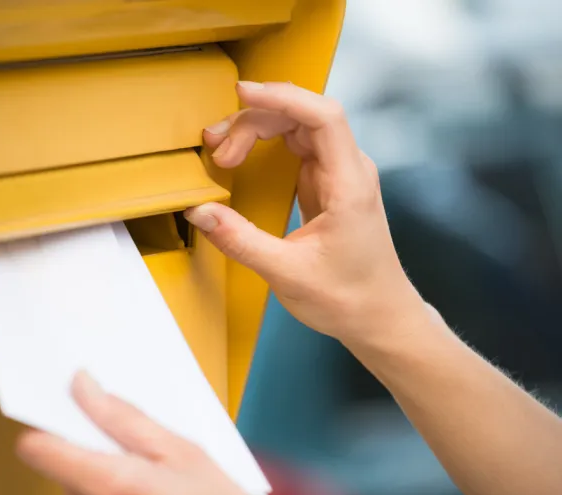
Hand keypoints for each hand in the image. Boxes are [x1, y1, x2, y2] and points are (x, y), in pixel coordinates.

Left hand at [16, 371, 282, 494]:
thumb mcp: (185, 453)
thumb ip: (125, 418)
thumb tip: (82, 386)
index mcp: (114, 487)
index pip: (38, 449)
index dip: (46, 426)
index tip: (64, 412)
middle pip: (63, 469)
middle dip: (94, 454)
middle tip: (139, 454)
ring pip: (80, 494)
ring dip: (106, 483)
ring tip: (154, 488)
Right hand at [185, 81, 428, 347]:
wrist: (379, 316)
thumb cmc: (347, 298)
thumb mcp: (287, 273)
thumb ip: (241, 240)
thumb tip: (199, 211)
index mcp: (349, 184)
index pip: (322, 116)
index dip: (283, 97)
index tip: (242, 94)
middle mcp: (348, 170)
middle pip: (302, 116)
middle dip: (255, 121)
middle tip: (216, 148)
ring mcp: (338, 175)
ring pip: (297, 128)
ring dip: (257, 129)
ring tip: (221, 151)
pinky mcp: (327, 185)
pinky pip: (295, 147)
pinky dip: (264, 146)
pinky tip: (241, 157)